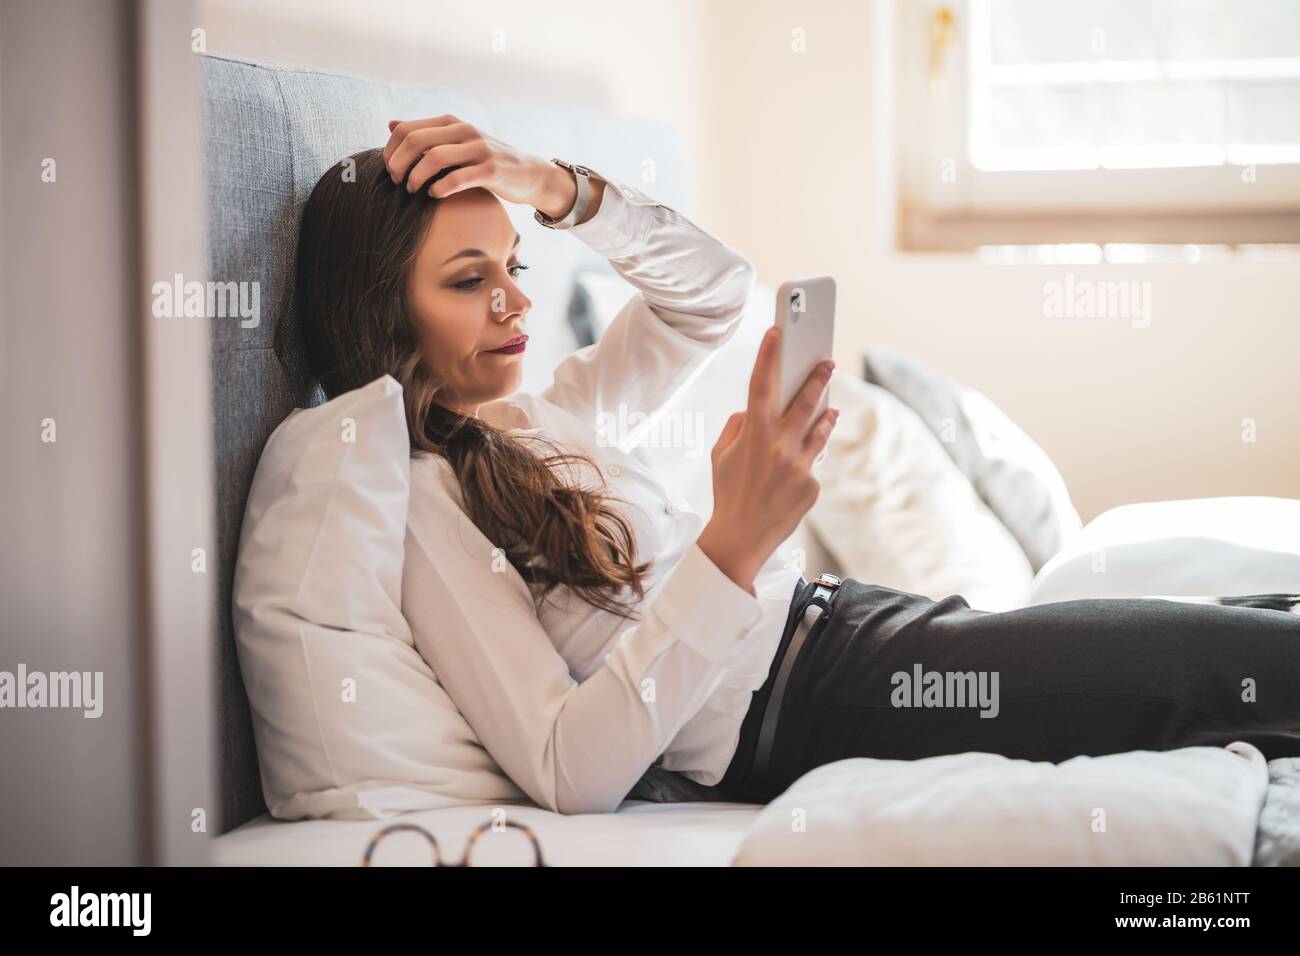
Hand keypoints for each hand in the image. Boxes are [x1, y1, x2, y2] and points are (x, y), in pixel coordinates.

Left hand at [382, 114, 578, 215]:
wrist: (528, 173)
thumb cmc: (485, 161)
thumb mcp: (456, 142)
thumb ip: (426, 134)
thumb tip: (392, 125)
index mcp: (451, 122)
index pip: (407, 130)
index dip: (391, 151)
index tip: (390, 170)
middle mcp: (464, 130)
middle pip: (416, 141)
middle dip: (399, 164)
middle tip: (397, 182)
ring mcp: (478, 149)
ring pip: (434, 158)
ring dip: (416, 177)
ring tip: (412, 190)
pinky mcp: (491, 170)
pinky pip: (457, 178)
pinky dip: (440, 188)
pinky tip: (434, 195)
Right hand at [698, 325, 838, 594]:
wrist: (741, 538)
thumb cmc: (728, 491)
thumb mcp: (721, 454)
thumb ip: (738, 425)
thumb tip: (757, 409)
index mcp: (752, 434)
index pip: (761, 384)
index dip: (768, 355)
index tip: (777, 332)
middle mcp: (779, 445)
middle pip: (805, 401)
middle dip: (818, 376)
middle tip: (827, 360)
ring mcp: (799, 465)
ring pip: (820, 429)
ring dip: (825, 413)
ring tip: (829, 404)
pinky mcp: (812, 484)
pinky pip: (812, 462)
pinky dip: (805, 460)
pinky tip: (798, 464)